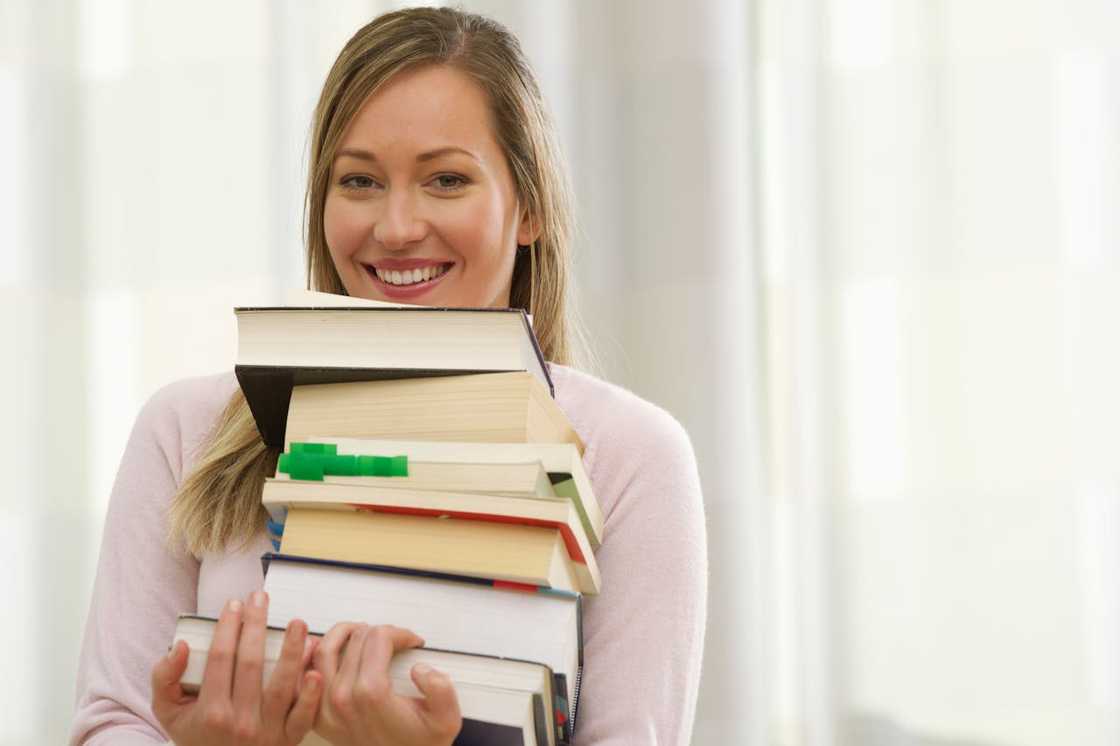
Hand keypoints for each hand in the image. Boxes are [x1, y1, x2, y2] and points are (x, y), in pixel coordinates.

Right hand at [151, 591, 322, 745]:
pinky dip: (310, 694)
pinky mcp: (289, 738)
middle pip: (250, 664)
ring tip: (297, 622)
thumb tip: (181, 646)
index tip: (234, 605)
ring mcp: (266, 732)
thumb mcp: (169, 712)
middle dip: (256, 625)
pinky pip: (303, 715)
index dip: (227, 628)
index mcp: (211, 712)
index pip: (220, 659)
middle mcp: (239, 722)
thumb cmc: (198, 735)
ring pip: (281, 685)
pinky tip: (316, 669)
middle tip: (260, 598)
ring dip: (291, 651)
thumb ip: (164, 678)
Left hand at [313, 623, 461, 745]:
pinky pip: (306, 677)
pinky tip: (329, 649)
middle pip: (356, 639)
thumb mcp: (446, 719)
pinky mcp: (319, 714)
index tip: (410, 641)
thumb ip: (440, 689)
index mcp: (372, 694)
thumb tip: (420, 668)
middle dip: (379, 632)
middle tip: (394, 640)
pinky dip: (314, 658)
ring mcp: (327, 706)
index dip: (399, 632)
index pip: (378, 638)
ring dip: (344, 633)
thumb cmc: (419, 745)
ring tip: (360, 632)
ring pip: (325, 649)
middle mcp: (344, 698)